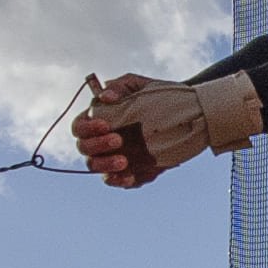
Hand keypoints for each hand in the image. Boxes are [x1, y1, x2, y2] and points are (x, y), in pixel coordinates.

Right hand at [80, 72, 258, 187]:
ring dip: (106, 166)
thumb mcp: (140, 85)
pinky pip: (119, 181)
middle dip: (97, 146)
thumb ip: (120, 86)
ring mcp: (115, 157)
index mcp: (99, 119)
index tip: (105, 124)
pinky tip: (129, 177)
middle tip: (118, 140)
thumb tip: (105, 96)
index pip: (79, 126)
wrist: (188, 114)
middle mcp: (102, 140)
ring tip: (124, 161)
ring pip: (97, 167)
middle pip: (85, 149)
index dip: (87, 128)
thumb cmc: (158, 95)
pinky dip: (121, 181)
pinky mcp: (130, 171)